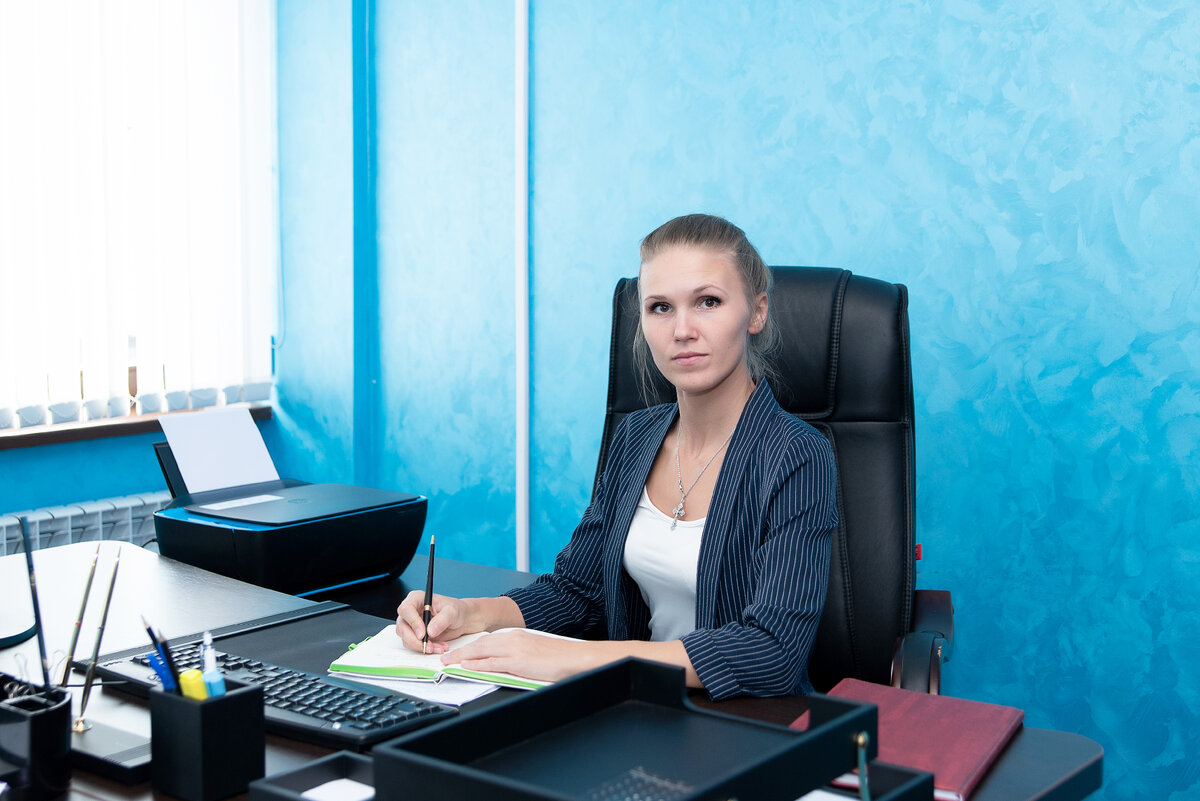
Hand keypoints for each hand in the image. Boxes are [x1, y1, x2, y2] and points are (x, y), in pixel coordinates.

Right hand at [395, 591, 479, 653]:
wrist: (460, 620)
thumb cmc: (455, 610)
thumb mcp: (452, 611)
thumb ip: (442, 620)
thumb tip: (430, 631)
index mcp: (416, 599)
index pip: (406, 609)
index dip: (412, 622)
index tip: (423, 634)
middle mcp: (410, 611)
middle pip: (402, 627)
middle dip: (415, 640)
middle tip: (429, 647)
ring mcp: (411, 624)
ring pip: (406, 638)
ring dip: (422, 646)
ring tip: (440, 647)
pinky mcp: (414, 636)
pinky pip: (414, 645)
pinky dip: (426, 649)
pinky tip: (439, 647)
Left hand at [439, 629, 604, 682]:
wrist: (574, 656)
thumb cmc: (558, 657)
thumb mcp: (533, 652)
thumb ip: (517, 655)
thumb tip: (504, 663)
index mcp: (516, 636)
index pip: (487, 641)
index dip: (470, 647)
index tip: (459, 652)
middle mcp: (513, 639)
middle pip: (479, 645)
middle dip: (460, 651)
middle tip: (444, 657)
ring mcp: (515, 650)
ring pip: (481, 652)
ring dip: (462, 657)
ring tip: (448, 662)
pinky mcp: (518, 662)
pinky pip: (493, 663)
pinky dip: (477, 664)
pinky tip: (466, 666)